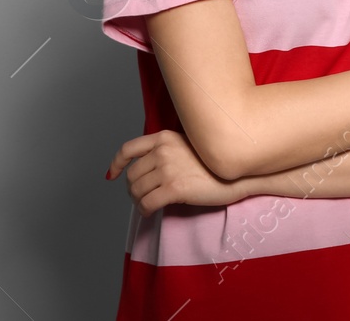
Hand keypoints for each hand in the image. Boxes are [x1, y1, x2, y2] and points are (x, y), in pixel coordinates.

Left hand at [105, 130, 246, 215]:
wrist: (237, 173)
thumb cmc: (215, 163)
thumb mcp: (188, 145)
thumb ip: (167, 151)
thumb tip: (148, 170)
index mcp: (164, 138)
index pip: (129, 149)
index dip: (117, 163)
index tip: (112, 174)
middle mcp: (163, 151)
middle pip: (131, 175)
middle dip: (132, 189)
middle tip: (141, 197)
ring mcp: (168, 169)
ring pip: (136, 190)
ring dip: (138, 201)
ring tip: (147, 205)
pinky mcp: (174, 188)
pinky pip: (147, 204)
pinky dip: (144, 211)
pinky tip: (150, 213)